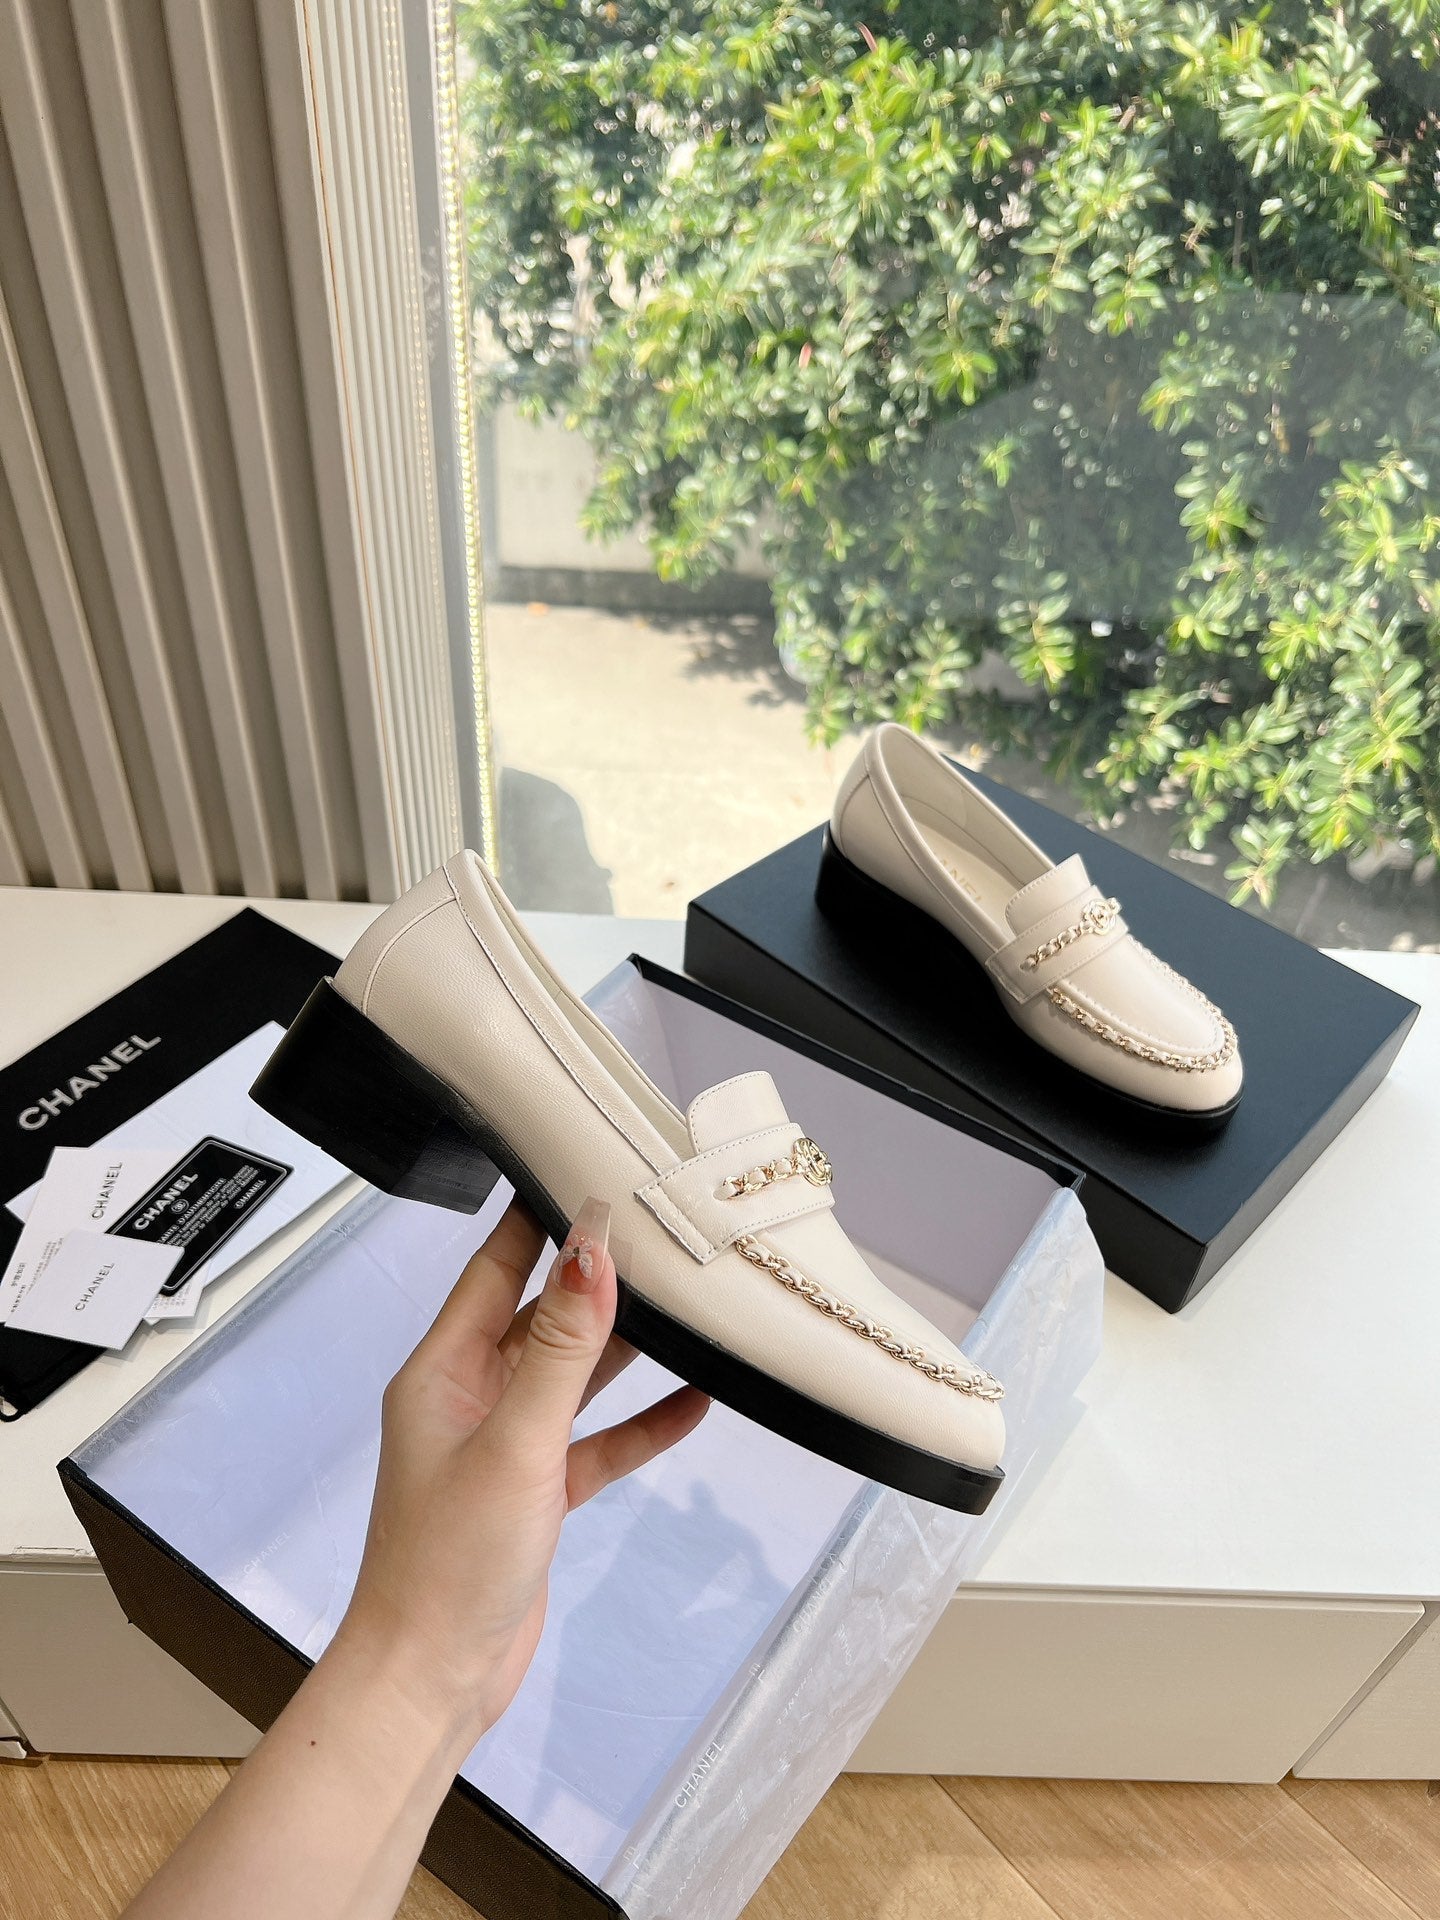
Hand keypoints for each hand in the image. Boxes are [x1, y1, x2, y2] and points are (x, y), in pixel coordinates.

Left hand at [336, 1196, 708, 1747]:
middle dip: (595, 1277)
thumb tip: (591, 1250)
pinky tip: (695, 1403)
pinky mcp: (536, 1493)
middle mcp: (471, 1397)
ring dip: (625, 1347)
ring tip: (687, 1304)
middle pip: (542, 1315)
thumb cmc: (448, 1563)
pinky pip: (596, 1441)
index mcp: (444, 1371)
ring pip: (574, 1376)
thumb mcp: (517, 1441)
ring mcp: (505, 1445)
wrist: (432, 1679)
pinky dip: (640, 1423)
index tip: (581, 1168)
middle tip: (657, 1231)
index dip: (536, 1220)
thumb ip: (563, 1346)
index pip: (494, 1269)